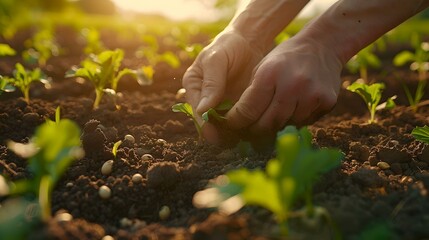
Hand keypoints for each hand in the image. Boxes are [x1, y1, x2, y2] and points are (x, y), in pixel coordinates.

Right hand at [182, 30, 265, 139]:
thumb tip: (202, 110)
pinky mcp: (237, 107)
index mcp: (194, 87)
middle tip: (230, 142)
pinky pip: (239, 122)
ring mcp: (222, 104)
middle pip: (209, 123)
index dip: (204, 125)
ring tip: (243, 140)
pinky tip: (252, 132)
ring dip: (231, 134)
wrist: (250, 41)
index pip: (196, 111)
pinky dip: (244, 128)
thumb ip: (211, 82)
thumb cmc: (228, 46)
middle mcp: (205, 99)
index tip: (214, 135)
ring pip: (224, 126)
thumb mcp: (216, 59)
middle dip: (218, 134)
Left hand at [226, 36, 342, 138]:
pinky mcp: (327, 102)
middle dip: (255, 130)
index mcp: (270, 74)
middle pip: (267, 124)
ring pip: (286, 125)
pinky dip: (295, 120)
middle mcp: (291, 86)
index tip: (232, 125)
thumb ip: (250, 93)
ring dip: (276, 126)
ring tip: (272, 118)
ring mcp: (311, 95)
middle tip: (248, 131)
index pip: (248, 110)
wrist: (322, 46)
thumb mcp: (262, 67)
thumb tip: (237, 120)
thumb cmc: (285, 58)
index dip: (237, 121)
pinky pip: (304, 122)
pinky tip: (293, 110)